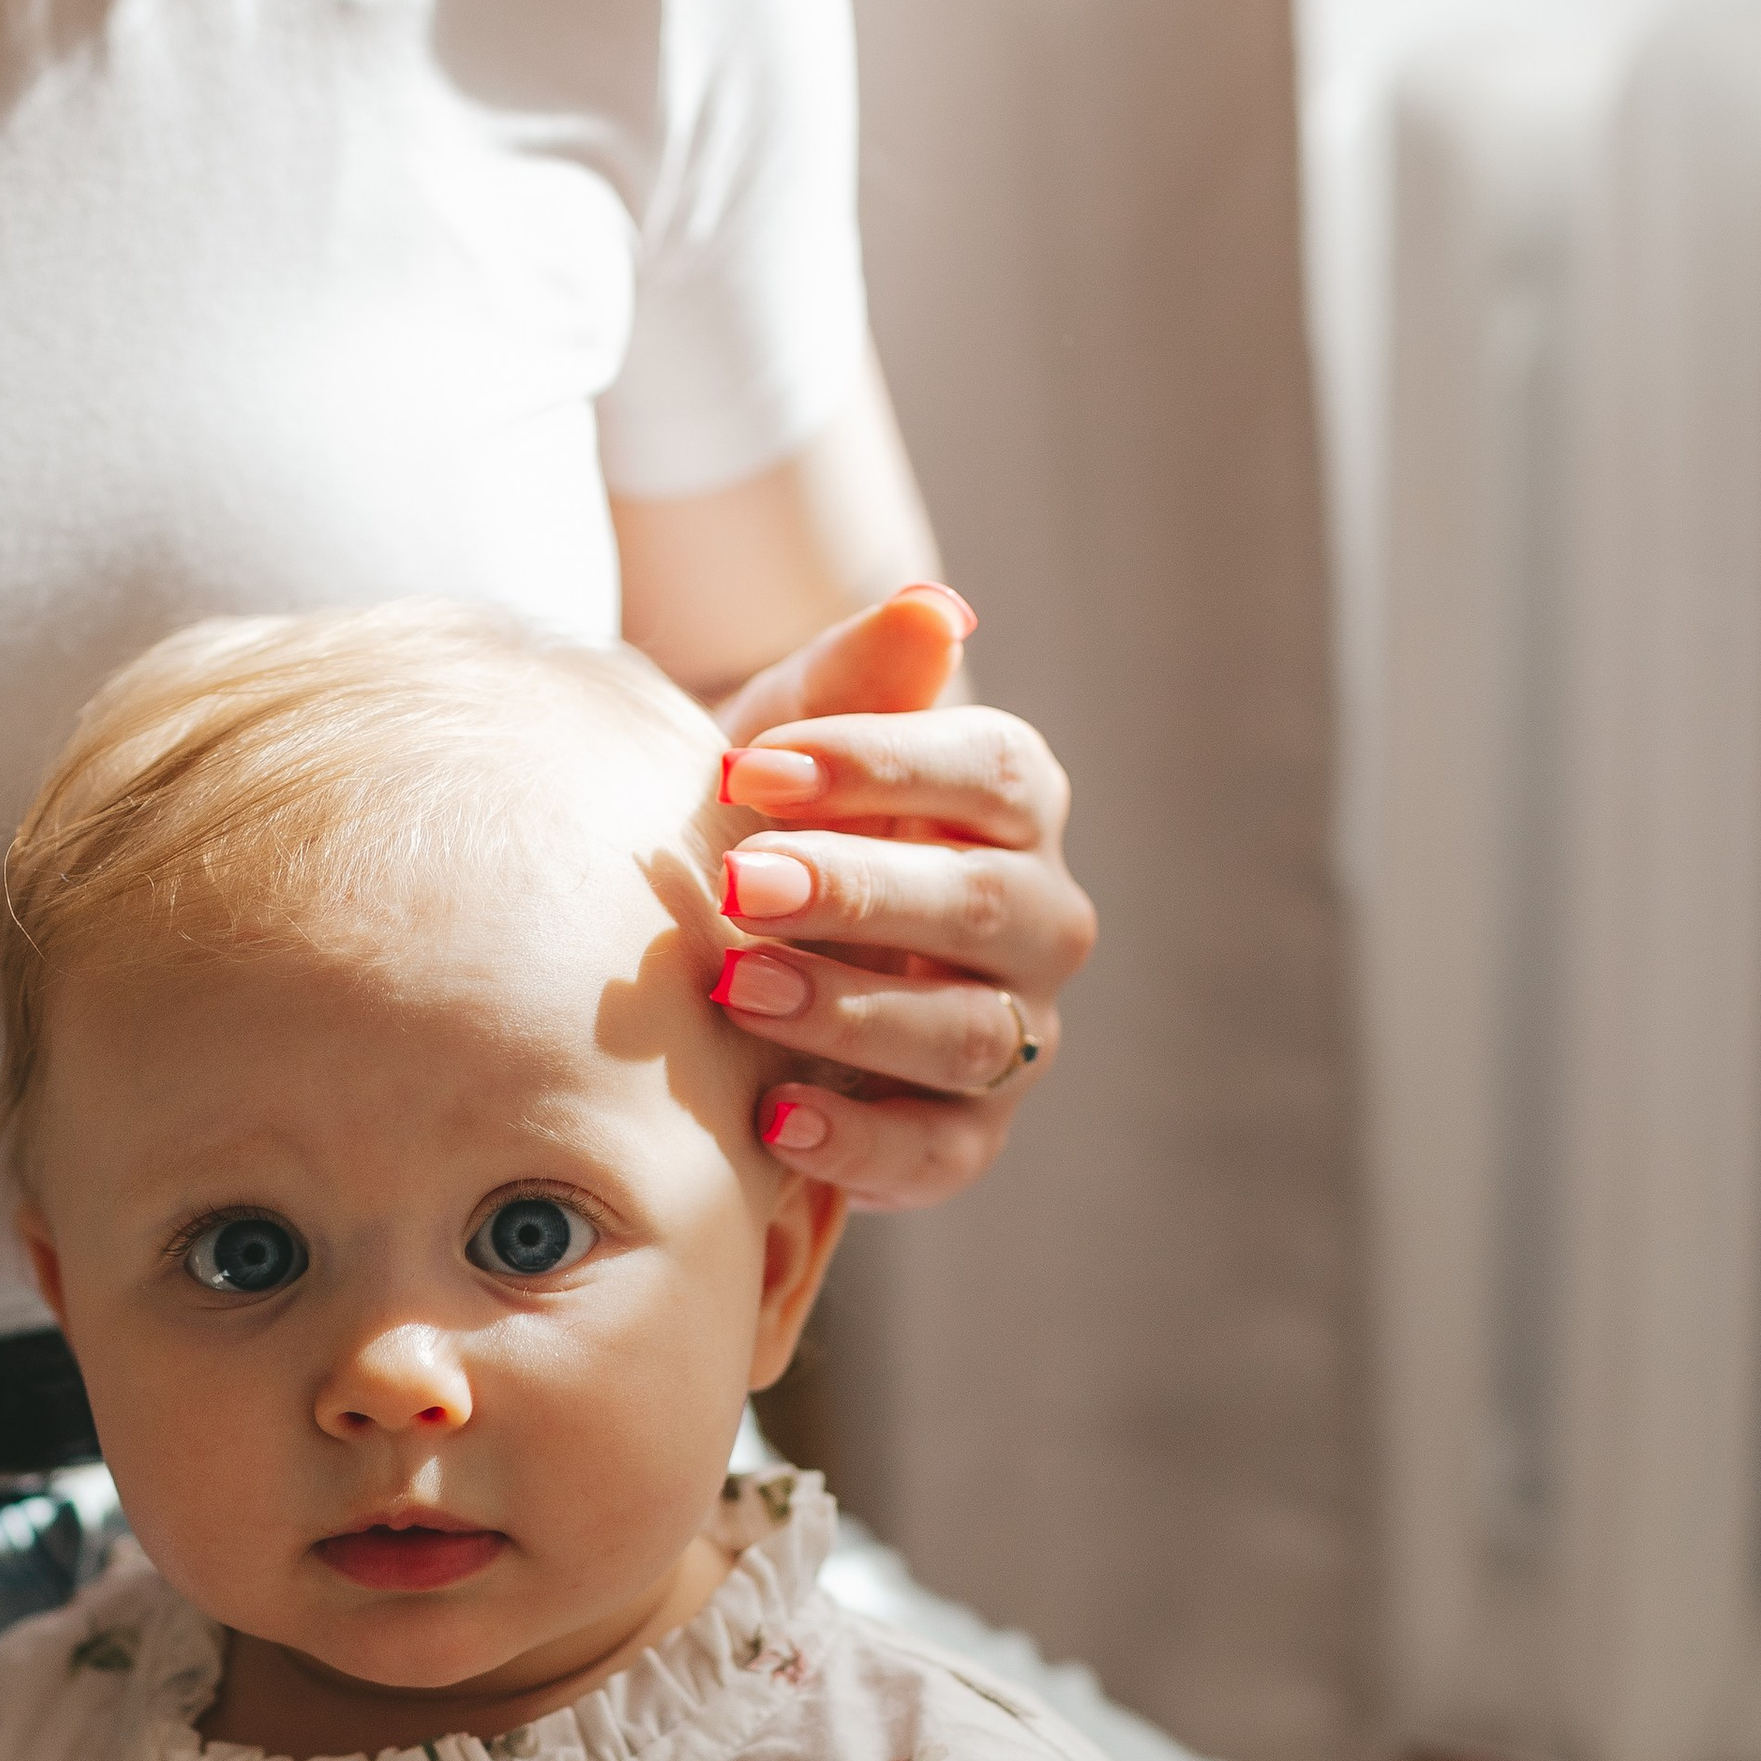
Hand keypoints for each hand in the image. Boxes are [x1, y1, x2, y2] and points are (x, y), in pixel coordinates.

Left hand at [713, 592, 1095, 1212]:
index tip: (754, 769)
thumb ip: (851, 680)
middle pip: (989, 908)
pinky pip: (938, 1151)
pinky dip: (857, 1144)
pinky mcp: (965, 1137)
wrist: (721, 947)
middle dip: (859, 894)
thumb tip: (932, 608)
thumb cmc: (765, 824)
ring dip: (849, 1012)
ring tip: (734, 990)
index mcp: (1014, 809)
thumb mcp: (785, 741)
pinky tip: (771, 1117)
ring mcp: (1013, 1035)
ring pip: (966, 1033)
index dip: (884, 767)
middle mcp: (1039, 922)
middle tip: (737, 883)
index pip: (997, 773)